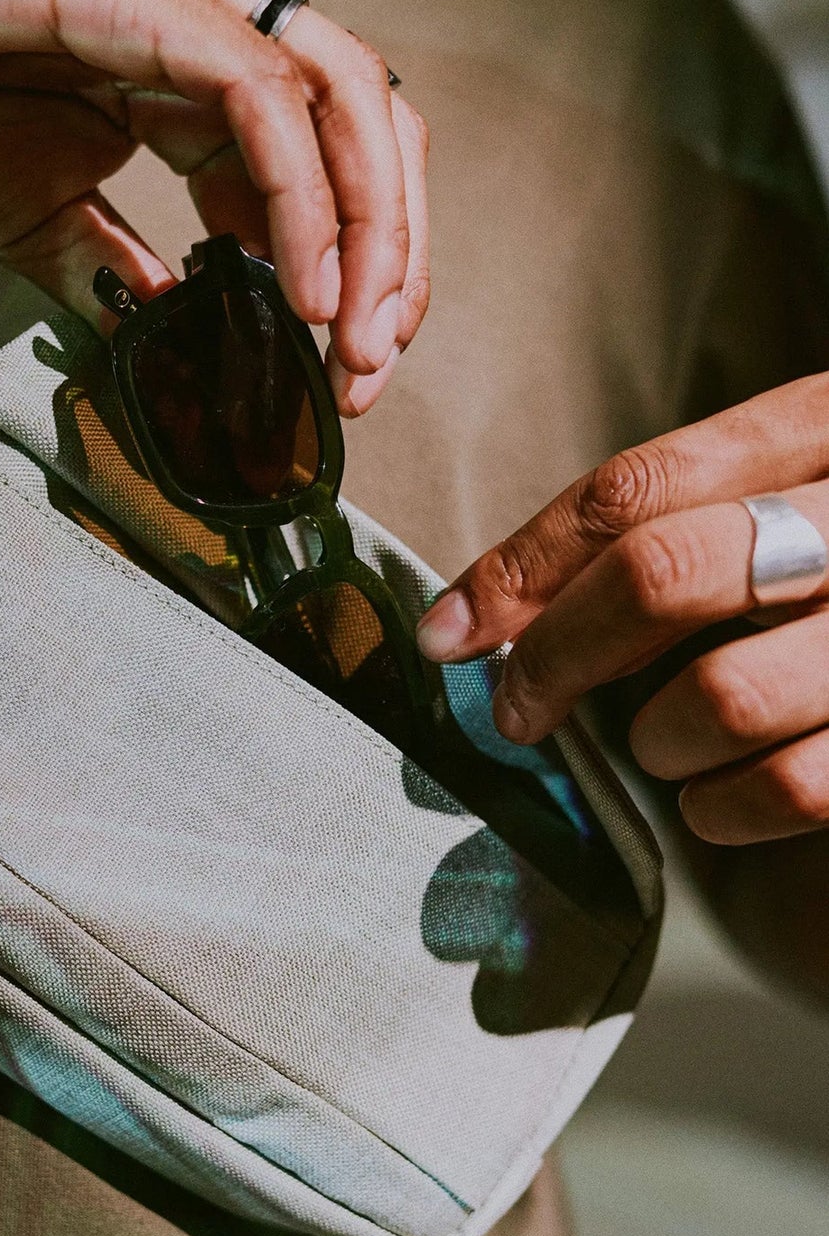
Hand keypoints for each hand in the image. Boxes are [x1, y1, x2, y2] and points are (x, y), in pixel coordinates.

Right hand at [0, 0, 428, 414]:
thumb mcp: (30, 218)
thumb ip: (108, 269)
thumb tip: (166, 328)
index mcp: (192, 96)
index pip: (319, 180)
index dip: (352, 278)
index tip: (342, 374)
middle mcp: (212, 45)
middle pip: (369, 135)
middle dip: (391, 264)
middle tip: (368, 375)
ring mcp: (188, 13)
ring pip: (346, 107)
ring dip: (373, 237)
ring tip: (355, 344)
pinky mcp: (149, 3)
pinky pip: (263, 101)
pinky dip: (302, 202)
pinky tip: (307, 292)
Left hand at [414, 373, 828, 845]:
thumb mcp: (794, 491)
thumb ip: (678, 524)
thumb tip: (494, 615)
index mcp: (827, 426)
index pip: (634, 489)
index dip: (518, 567)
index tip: (446, 633)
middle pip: (661, 575)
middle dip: (555, 655)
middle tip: (514, 709)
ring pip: (719, 700)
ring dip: (650, 742)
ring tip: (655, 744)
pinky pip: (788, 788)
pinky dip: (721, 809)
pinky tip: (715, 799)